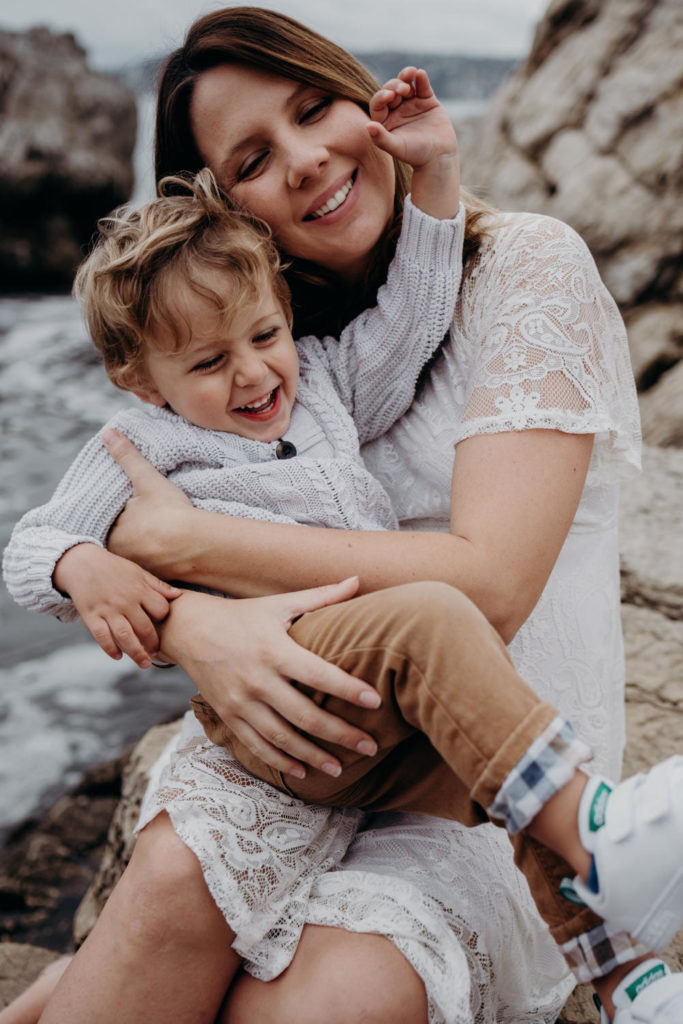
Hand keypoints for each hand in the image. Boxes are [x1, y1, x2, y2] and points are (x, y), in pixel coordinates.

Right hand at [53, 543, 181, 667]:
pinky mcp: (91, 616)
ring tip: (144, 663)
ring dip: (136, 653)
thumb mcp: (137, 572)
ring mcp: (107, 610)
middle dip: (153, 644)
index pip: (161, 610)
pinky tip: (118, 656)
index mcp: (139, 589)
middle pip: (145, 628)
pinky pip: (102, 637)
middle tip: (156, 652)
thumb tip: (178, 595)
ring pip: (125, 637)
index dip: (164, 618)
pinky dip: (110, 649)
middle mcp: (125, 602)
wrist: (82, 564)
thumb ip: (157, 585)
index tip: (161, 624)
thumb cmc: (113, 568)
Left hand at [102, 428, 192, 575]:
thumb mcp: (147, 481)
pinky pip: (149, 563)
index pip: (100, 522)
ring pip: (131, 553)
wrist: (200, 546)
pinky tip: (162, 546)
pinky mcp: (157, 577)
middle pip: (114, 539)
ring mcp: (138, 570)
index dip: (106, 512)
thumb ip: (127, 457)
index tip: (113, 504)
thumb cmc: (170, 514)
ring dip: (136, 544)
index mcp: (109, 537)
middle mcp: (119, 558)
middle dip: (119, 530)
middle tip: (131, 516)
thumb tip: (107, 433)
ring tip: (146, 530)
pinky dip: (153, 554)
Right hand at [159, 577, 382, 778]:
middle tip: (370, 747)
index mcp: (274, 650)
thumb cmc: (243, 616)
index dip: (349, 689)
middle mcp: (258, 680)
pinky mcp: (228, 716)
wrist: (189, 630)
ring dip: (313, 756)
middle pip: (305, 715)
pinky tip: (303, 772)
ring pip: (282, 738)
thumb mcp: (279, 604)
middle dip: (341, 734)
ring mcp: (241, 702)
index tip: (376, 701)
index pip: (319, 674)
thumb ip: (321, 597)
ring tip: (340, 768)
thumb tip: (357, 580)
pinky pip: (256, 746)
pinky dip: (280, 762)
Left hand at [367, 67, 456, 167]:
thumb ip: (381, 138)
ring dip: (406, 77)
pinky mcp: (427, 100)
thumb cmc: (416, 155)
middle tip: (403, 90)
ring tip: (411, 73)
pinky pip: (422, 85)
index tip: (389, 96)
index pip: (378, 103)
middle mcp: (396, 110)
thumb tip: (367, 126)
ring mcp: (411, 103)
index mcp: (385, 121)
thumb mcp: (397, 148)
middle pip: (391, 90)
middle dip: (395, 85)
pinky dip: (421, 79)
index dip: (382, 96)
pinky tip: (420, 74)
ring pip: (405, 84)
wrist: (439, 156)